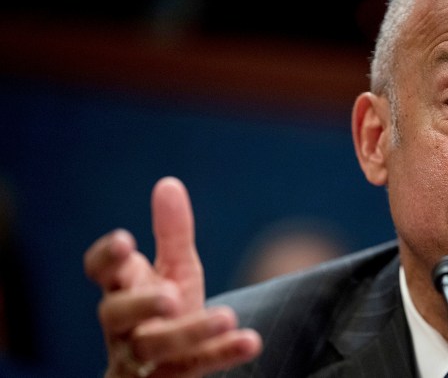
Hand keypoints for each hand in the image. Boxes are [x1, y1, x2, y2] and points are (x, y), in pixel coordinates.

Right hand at [84, 177, 261, 376]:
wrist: (166, 366)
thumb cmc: (166, 309)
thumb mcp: (174, 268)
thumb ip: (172, 232)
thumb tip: (168, 182)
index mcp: (122, 288)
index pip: (100, 271)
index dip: (106, 258)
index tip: (126, 242)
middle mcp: (123, 324)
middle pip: (116, 314)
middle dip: (141, 303)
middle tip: (171, 296)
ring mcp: (142, 356)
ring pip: (153, 346)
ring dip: (190, 331)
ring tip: (227, 315)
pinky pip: (192, 368)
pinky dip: (222, 353)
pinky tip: (251, 341)